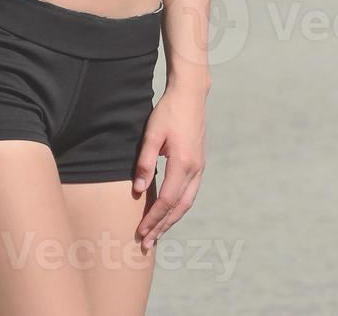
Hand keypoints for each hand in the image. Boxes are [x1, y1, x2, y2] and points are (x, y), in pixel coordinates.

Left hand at [132, 83, 206, 250]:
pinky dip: (179, 207)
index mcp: (183, 163)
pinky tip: (170, 212)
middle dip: (163, 226)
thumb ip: (144, 162)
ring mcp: (200, 166)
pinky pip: (190, 192)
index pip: (167, 200)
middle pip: (179, 207)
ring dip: (172, 219)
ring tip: (158, 233)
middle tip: (148, 243)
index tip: (140, 231)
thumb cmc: (168, 112)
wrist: (191, 95)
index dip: (153, 218)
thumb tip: (137, 190)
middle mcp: (195, 168)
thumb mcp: (151, 134)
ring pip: (188, 202)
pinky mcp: (199, 163)